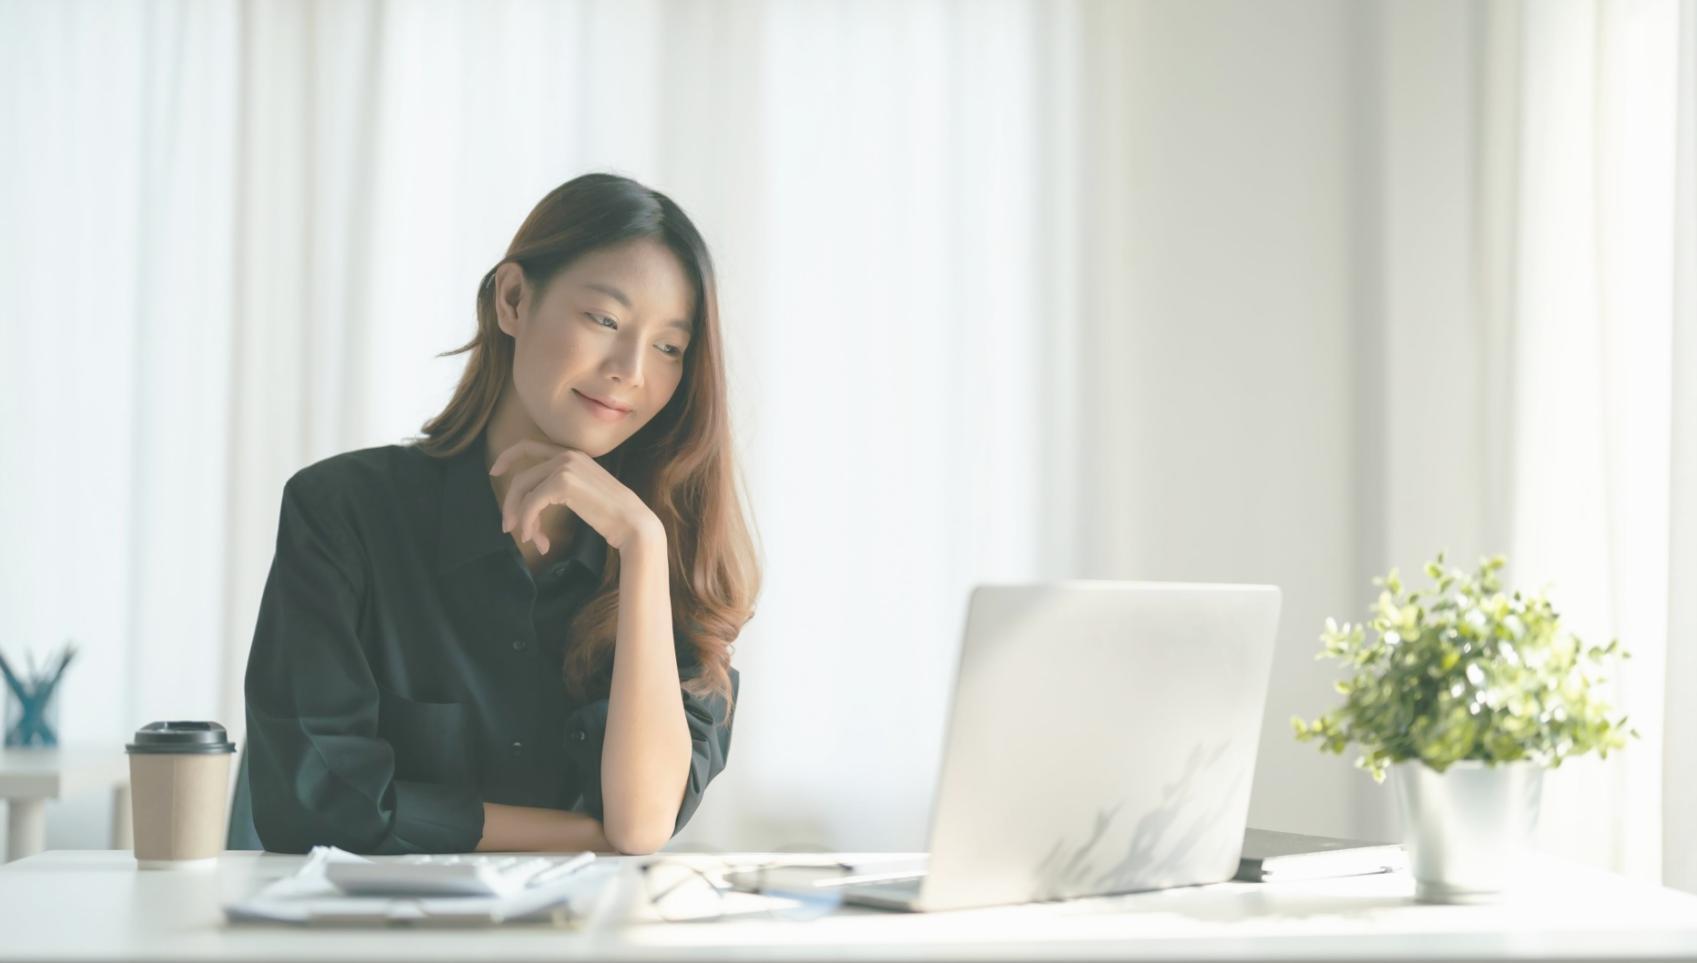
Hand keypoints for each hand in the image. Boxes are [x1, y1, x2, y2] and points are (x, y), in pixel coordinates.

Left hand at [488, 439, 662, 552]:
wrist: (632, 523)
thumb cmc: (612, 515)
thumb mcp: (584, 493)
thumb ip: (562, 487)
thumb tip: (532, 502)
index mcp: (573, 454)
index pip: (530, 445)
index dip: (508, 456)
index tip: (495, 471)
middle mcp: (567, 455)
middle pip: (522, 476)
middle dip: (511, 503)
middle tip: (507, 526)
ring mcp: (564, 466)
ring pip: (523, 489)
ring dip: (520, 516)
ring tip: (527, 538)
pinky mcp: (562, 482)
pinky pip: (532, 503)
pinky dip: (529, 522)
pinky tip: (537, 539)